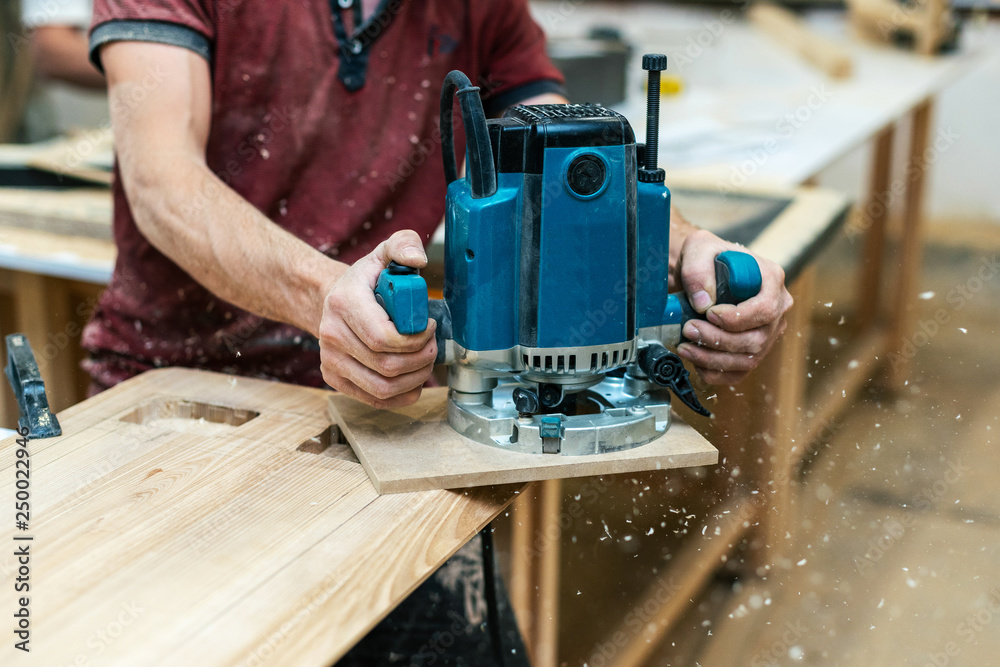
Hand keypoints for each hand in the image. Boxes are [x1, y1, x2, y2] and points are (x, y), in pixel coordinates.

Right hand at [319, 230, 436, 407]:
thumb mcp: (384, 253)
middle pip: (387, 365)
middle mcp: (331, 335)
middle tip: (432, 345)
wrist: (330, 299)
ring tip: (425, 360)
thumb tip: (417, 261)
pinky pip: (375, 399)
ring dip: (415, 378)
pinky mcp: (334, 379)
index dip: (416, 339)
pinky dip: (402, 395)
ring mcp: (330, 361)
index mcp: (343, 303)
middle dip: (422, 359)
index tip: (430, 327)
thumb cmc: (365, 280)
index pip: (384, 338)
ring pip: (383, 387)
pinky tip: (413, 378)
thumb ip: (404, 245)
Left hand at [674, 229, 792, 384]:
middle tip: (688, 330)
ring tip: (684, 347)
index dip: (738, 318)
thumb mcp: (698, 248)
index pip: (766, 309)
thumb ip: (698, 270)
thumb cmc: (705, 257)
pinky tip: (696, 362)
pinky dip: (716, 372)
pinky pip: (740, 372)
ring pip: (748, 359)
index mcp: (771, 279)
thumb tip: (703, 303)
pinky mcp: (752, 350)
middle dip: (718, 340)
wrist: (699, 274)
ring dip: (713, 359)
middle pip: (757, 339)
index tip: (708, 314)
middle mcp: (776, 308)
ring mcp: (767, 332)